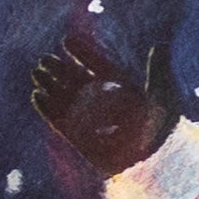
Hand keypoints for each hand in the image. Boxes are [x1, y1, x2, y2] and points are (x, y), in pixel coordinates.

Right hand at [29, 25, 179, 173]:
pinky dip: (47, 110)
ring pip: (63, 97)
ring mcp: (88, 117)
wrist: (152, 157)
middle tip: (45, 58)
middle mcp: (100, 99)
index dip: (81, 53)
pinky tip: (37, 96)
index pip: (95, 65)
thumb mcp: (162, 93)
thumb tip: (162, 44)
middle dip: (58, 68)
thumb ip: (158, 69)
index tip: (66, 40)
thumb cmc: (161, 125)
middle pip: (74, 79)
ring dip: (48, 85)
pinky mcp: (78, 136)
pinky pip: (59, 121)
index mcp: (118, 85)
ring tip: (36, 72)